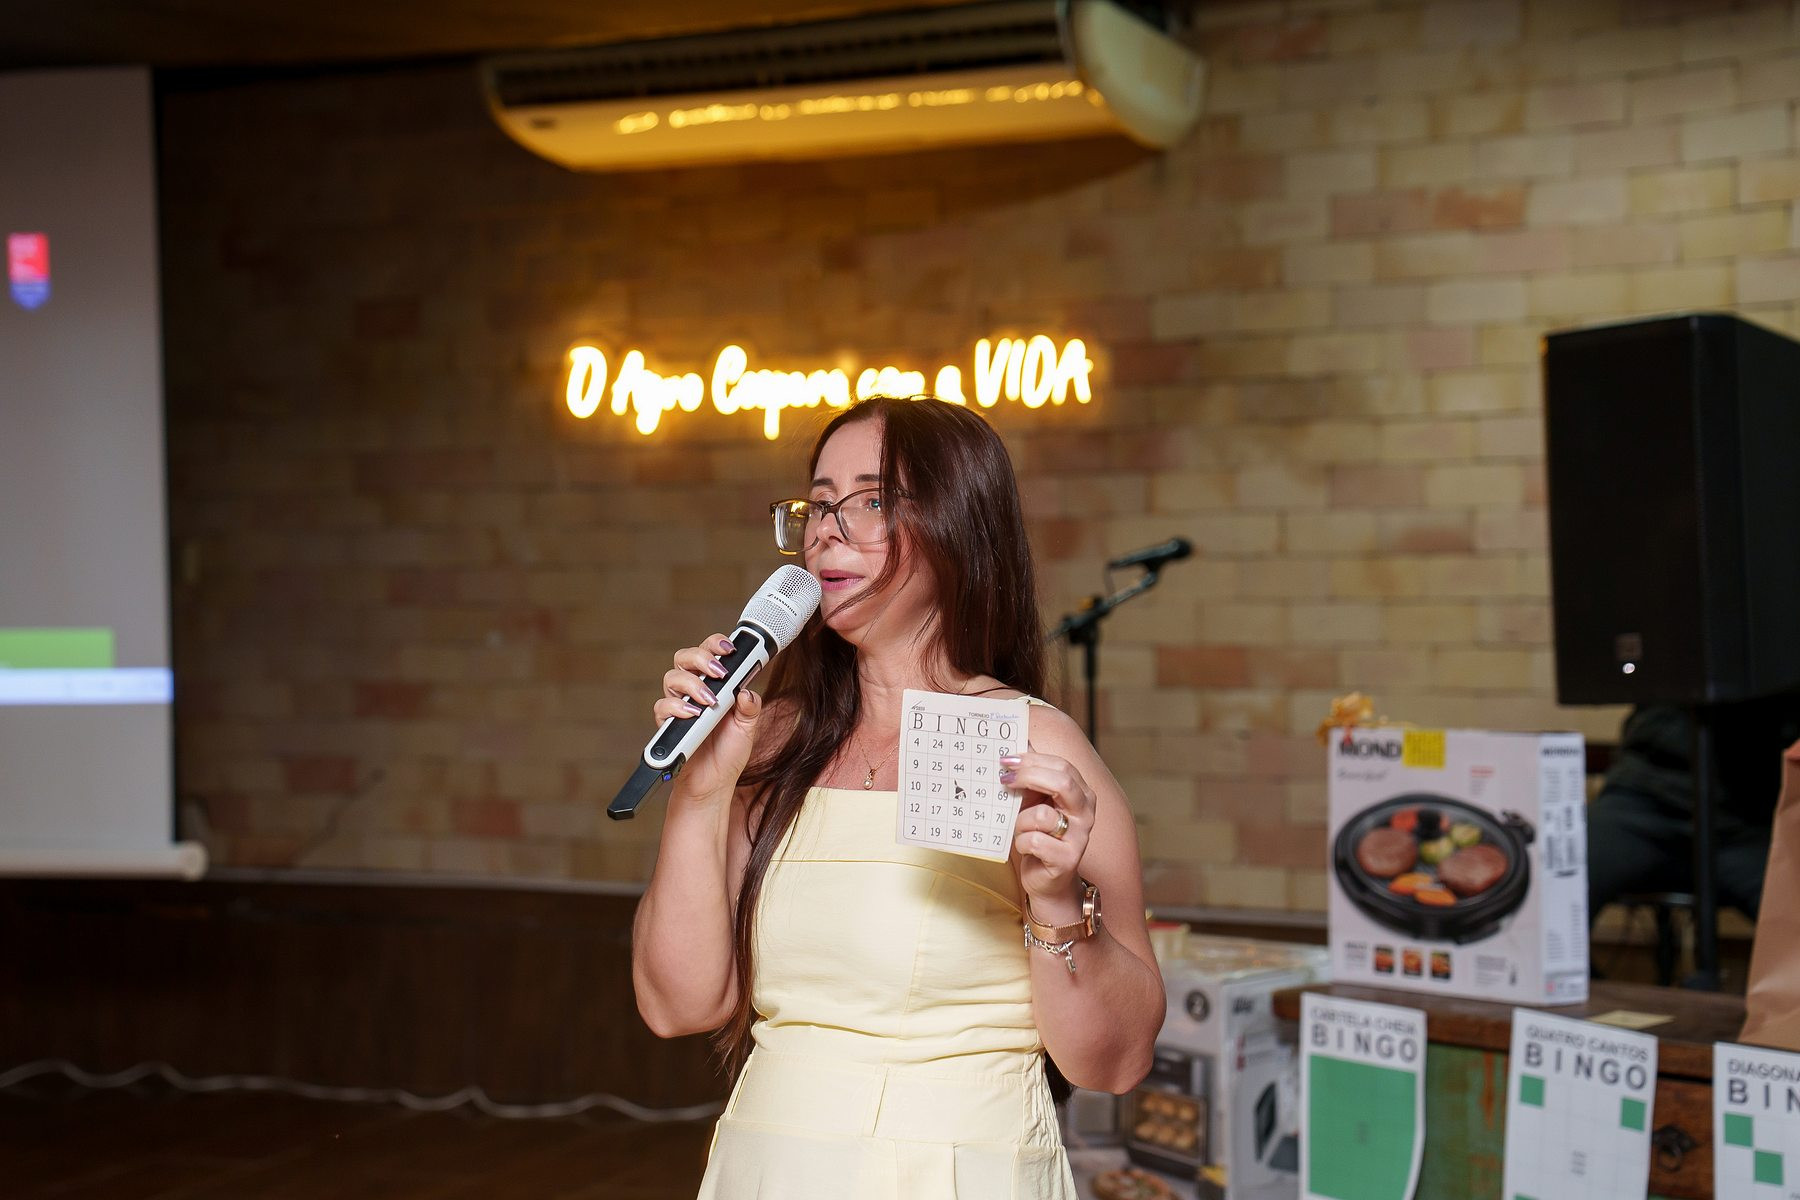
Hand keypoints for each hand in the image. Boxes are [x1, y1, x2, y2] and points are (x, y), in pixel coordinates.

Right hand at [651, 634, 762, 801]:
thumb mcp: (748, 728)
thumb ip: (750, 707)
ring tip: (709, 700)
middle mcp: (693, 690)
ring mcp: (679, 705)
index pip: (708, 653)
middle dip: (701, 658)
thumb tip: (747, 691)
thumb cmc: (729, 752)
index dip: (715, 644)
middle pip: (685, 658)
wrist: (715, 782)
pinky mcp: (668, 724)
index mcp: (714, 684)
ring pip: (672, 677)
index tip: (729, 648)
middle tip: (719, 672)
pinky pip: (662, 707)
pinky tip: (693, 714)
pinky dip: (677, 707)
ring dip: (691, 684)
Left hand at [1001, 745, 1095, 921]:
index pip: (1062, 766)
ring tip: (1020, 830)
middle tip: (1004, 778)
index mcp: (1082, 794)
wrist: (1046, 878)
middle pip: (1062, 782)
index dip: (1033, 760)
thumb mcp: (1034, 803)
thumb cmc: (1039, 836)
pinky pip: (1034, 841)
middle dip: (1028, 776)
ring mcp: (1080, 837)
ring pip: (1042, 815)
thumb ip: (1030, 777)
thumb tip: (1018, 743)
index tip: (1007, 760)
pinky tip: (1026, 848)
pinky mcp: (1068, 859)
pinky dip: (1022, 843)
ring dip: (1021, 821)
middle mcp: (1086, 813)